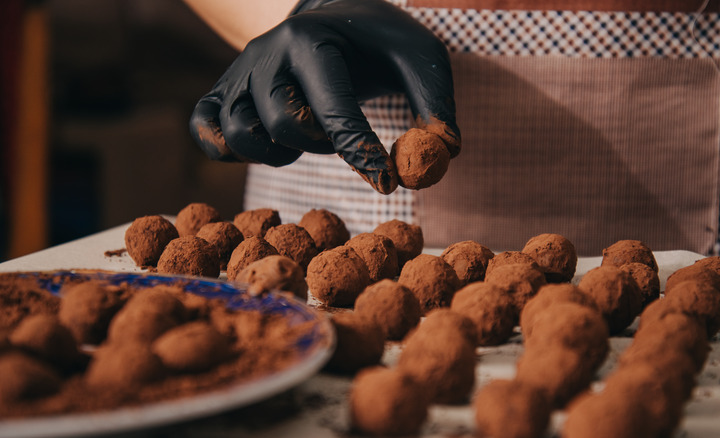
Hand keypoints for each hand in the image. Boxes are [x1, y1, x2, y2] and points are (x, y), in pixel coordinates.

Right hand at [189, 0, 459, 194]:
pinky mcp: (220, 91)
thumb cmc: (379, 43)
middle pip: (283, 123)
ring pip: (241, 134)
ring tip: (308, 136)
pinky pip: (207, 134)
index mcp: (313, 38)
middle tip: (341, 137)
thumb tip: (445, 152)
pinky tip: (269, 143)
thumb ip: (436, 103)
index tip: (387, 182)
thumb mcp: (418, 58)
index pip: (332, 107)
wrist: (332, 16)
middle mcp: (266, 51)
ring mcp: (238, 72)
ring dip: (279, 151)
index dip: (361, 152)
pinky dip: (232, 149)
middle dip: (322, 144)